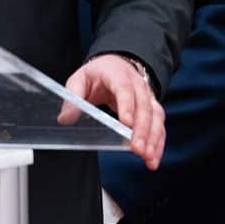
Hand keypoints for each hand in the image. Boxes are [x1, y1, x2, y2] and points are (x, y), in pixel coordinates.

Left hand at [58, 54, 163, 169]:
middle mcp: (137, 83)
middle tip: (137, 149)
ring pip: (155, 116)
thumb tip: (65, 118)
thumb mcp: (79, 81)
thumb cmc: (96, 75)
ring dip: (153, 138)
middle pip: (143, 105)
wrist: (115, 65)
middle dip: (142, 129)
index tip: (127, 123)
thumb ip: (72, 98)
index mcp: (117, 73)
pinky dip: (158, 142)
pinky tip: (154, 158)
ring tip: (148, 158)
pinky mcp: (152, 108)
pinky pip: (159, 125)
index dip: (126, 105)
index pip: (124, 88)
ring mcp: (147, 95)